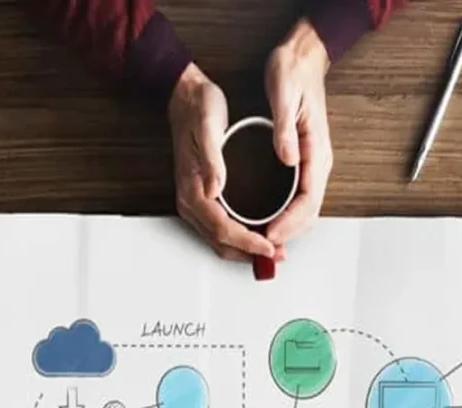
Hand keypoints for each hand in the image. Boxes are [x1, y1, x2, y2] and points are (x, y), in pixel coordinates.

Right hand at [168, 63, 276, 262]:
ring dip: (245, 250)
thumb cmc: (198, 109)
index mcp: (193, 191)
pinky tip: (256, 235)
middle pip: (221, 243)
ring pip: (220, 240)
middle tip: (277, 256)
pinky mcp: (202, 198)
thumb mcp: (209, 127)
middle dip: (249, 253)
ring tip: (271, 251)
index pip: (223, 229)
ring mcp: (195, 202)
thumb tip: (215, 190)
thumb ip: (212, 161)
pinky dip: (239, 239)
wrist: (184, 97)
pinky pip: (219, 229)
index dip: (248, 242)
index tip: (269, 246)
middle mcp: (191, 202)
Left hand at [264, 18, 331, 248]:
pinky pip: (298, 201)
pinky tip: (268, 223)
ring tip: (263, 244)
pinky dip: (285, 218)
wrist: (303, 58)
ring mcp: (312, 165)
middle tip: (262, 250)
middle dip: (287, 235)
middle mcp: (319, 162)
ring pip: (304, 211)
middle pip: (308, 213)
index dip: (289, 223)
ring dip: (286, 231)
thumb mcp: (284, 94)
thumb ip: (285, 129)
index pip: (308, 200)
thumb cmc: (293, 72)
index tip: (269, 235)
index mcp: (317, 150)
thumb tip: (288, 159)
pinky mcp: (304, 164)